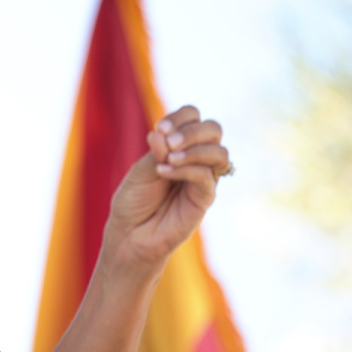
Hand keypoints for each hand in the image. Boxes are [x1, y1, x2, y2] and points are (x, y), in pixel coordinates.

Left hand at [105, 105, 230, 271]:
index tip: (160, 127)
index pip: (194, 117)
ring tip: (169, 158)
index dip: (181, 117)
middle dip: (192, 130)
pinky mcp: (205, 198)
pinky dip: (187, 169)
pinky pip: (207, 177)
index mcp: (180, 146)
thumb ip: (155, 153)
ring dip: (195, 149)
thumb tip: (161, 133)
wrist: (131, 234)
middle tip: (169, 142)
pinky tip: (165, 172)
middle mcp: (197, 159)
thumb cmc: (134, 202)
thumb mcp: (140, 171)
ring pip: (220, 152)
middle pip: (214, 129)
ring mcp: (204, 178)